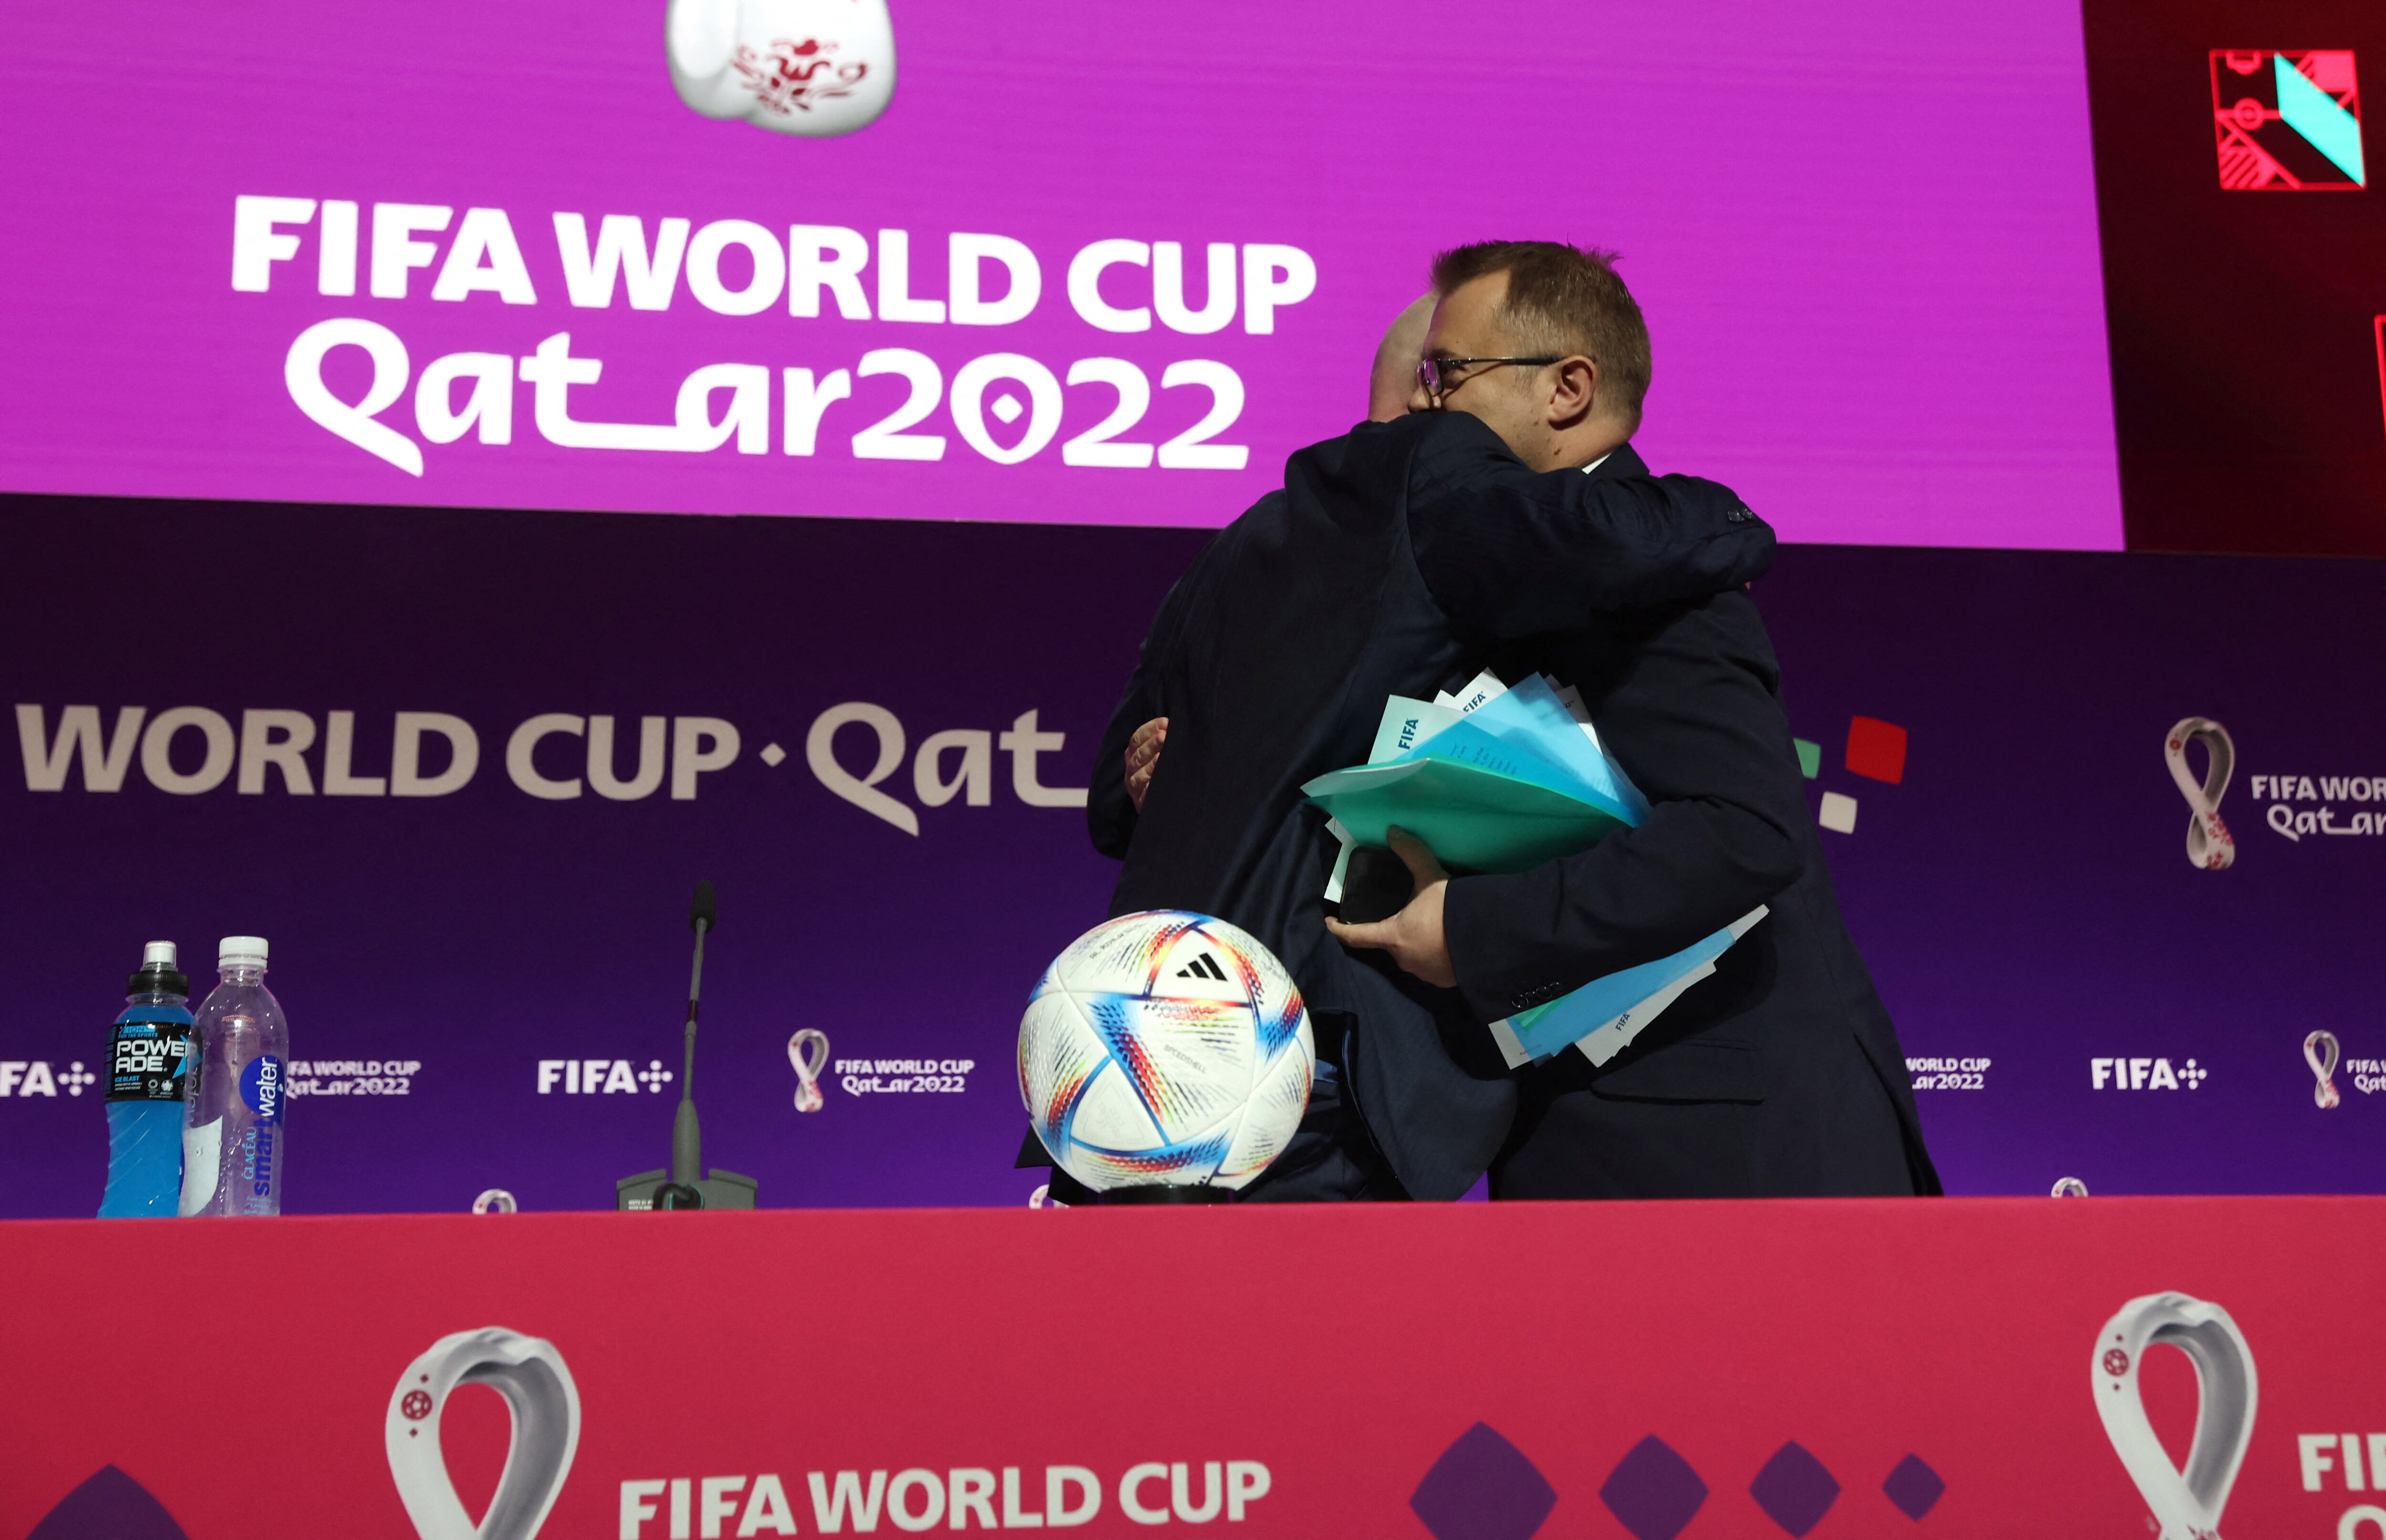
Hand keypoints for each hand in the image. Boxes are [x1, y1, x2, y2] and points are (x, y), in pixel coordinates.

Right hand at [1124, 716, 1167, 810]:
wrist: (1165, 805)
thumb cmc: (1165, 772)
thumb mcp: (1160, 753)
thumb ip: (1161, 739)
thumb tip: (1172, 722)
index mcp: (1133, 755)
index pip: (1136, 739)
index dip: (1149, 729)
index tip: (1165, 722)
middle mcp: (1131, 770)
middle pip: (1138, 755)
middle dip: (1151, 744)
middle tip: (1164, 735)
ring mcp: (1135, 787)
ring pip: (1140, 774)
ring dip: (1151, 765)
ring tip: (1161, 756)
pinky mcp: (1141, 803)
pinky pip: (1145, 795)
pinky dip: (1150, 787)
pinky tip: (1159, 781)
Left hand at [1323, 828, 1456, 987]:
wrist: (1490, 940)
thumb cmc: (1451, 910)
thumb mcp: (1430, 877)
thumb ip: (1412, 853)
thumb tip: (1393, 831)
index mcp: (1393, 936)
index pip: (1355, 936)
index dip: (1339, 929)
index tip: (1329, 922)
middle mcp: (1403, 959)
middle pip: (1387, 943)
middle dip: (1390, 930)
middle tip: (1399, 913)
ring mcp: (1424, 972)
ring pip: (1410, 954)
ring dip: (1413, 942)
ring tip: (1427, 925)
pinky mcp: (1444, 980)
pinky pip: (1431, 964)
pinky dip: (1433, 953)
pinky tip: (1445, 940)